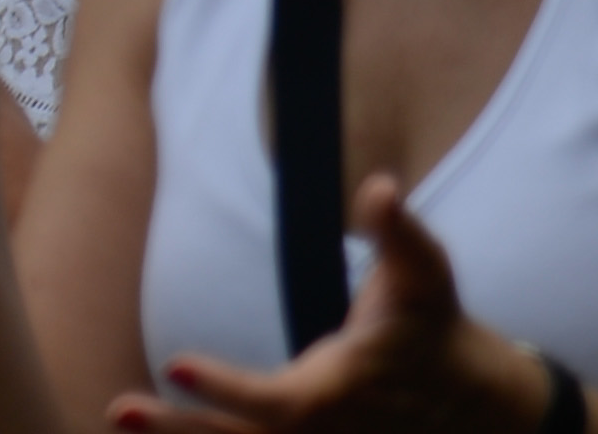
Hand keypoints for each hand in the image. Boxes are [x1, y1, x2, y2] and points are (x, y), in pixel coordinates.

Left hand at [129, 176, 555, 433]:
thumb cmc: (437, 330)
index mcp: (341, 390)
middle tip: (117, 410)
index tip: (175, 365)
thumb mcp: (425, 276)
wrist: (482, 408)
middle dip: (180, 431)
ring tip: (115, 419)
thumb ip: (399, 233)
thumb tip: (381, 188)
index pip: (278, 401)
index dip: (228, 388)